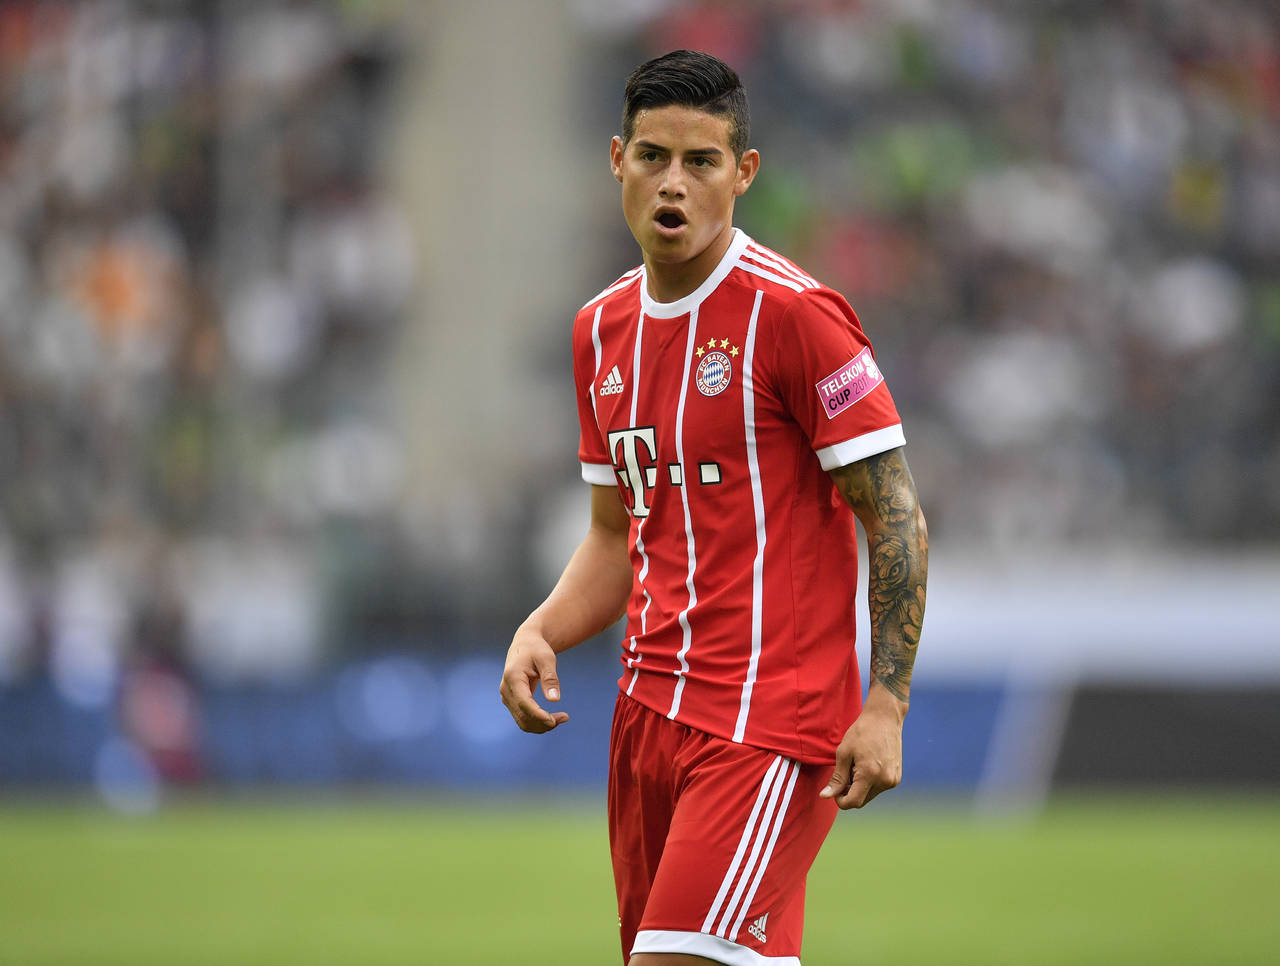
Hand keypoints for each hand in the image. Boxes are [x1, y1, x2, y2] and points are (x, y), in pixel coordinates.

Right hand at [499, 627, 569, 733]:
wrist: (525, 644)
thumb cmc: (537, 649)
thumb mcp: (547, 659)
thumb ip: (550, 678)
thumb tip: (555, 700)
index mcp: (512, 677)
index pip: (524, 703)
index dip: (538, 715)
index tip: (555, 721)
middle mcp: (506, 690)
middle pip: (523, 716)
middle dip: (544, 722)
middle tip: (565, 717)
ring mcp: (507, 697)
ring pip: (522, 721)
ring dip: (541, 725)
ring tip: (562, 718)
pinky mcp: (512, 702)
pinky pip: (523, 718)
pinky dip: (538, 722)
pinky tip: (552, 718)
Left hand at [820, 685, 906, 808]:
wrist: (884, 718)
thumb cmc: (861, 732)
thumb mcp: (843, 753)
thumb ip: (836, 778)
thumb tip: (825, 796)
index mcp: (870, 775)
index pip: (853, 802)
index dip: (840, 800)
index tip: (834, 788)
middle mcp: (885, 781)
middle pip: (861, 801)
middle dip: (849, 792)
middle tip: (844, 772)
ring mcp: (893, 780)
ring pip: (869, 795)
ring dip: (859, 787)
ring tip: (857, 765)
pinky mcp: (896, 777)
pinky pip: (878, 788)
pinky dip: (869, 782)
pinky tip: (867, 764)